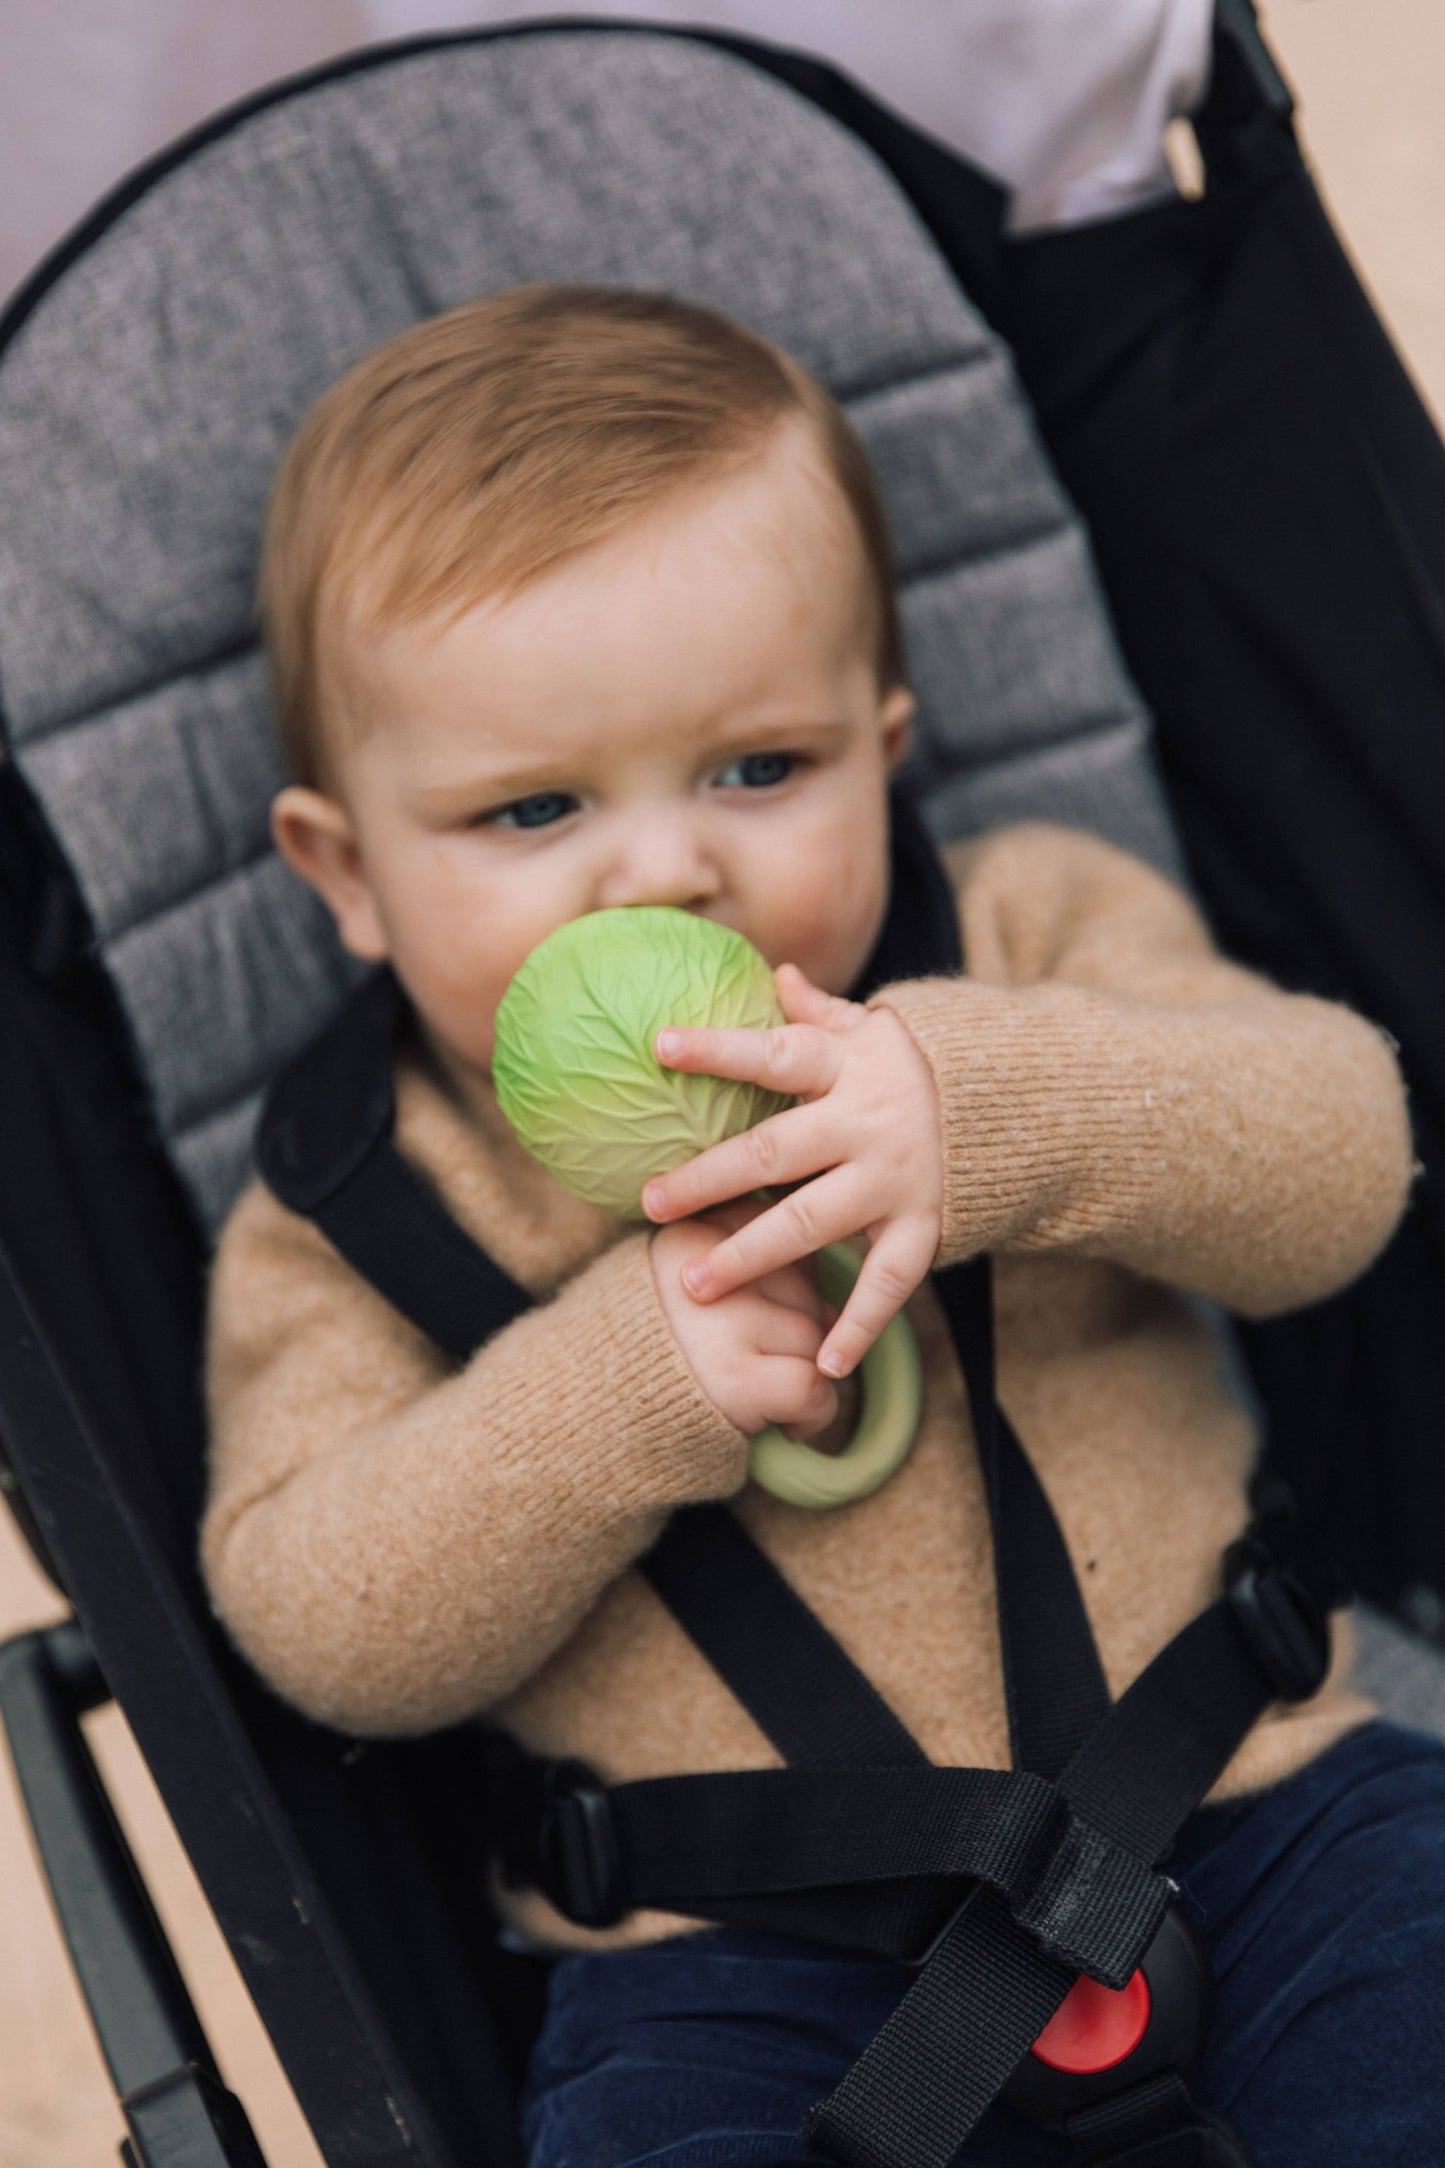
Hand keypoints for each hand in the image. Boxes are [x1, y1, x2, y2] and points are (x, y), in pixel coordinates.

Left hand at [642, 963, 943, 1378]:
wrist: (1023, 1102)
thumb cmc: (920, 1064)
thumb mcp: (876, 1029)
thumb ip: (821, 1011)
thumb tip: (773, 971)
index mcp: (848, 1065)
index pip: (773, 1054)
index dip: (717, 1049)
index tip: (658, 1046)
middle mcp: (867, 1122)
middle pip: (774, 1151)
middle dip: (708, 1179)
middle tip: (650, 1202)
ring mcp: (896, 1178)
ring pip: (813, 1222)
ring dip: (751, 1254)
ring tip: (692, 1281)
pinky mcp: (925, 1225)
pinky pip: (890, 1283)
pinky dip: (860, 1325)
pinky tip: (825, 1363)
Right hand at [650, 1198, 840, 1441]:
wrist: (592, 1419)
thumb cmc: (661, 1352)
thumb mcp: (689, 1284)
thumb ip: (757, 1270)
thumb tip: (835, 1308)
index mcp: (689, 1230)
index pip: (775, 1231)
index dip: (778, 1278)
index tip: (750, 1308)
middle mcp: (702, 1268)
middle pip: (802, 1283)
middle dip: (795, 1328)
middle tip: (758, 1361)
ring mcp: (719, 1323)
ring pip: (811, 1334)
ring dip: (804, 1371)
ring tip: (765, 1392)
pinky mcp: (733, 1379)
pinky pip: (811, 1384)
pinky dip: (814, 1413)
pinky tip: (786, 1423)